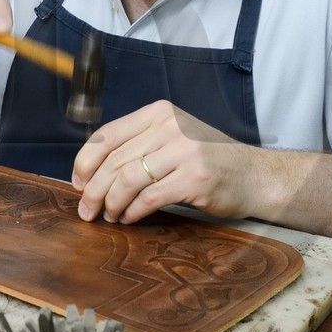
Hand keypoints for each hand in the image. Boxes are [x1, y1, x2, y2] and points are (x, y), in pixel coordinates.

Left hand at [71, 101, 258, 223]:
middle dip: (93, 190)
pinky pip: (149, 198)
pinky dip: (133, 212)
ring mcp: (184, 151)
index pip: (107, 135)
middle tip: (86, 211)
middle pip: (114, 160)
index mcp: (159, 113)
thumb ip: (139, 145)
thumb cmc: (208, 159)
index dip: (85, 161)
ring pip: (127, 179)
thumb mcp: (173, 138)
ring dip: (111, 203)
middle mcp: (170, 127)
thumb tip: (91, 172)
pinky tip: (129, 218)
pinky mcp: (195, 178)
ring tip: (110, 216)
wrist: (254, 175)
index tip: (77, 182)